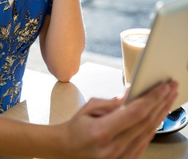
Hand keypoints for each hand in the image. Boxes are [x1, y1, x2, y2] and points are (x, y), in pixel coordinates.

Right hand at [57, 81, 177, 158]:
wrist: (67, 150)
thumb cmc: (76, 128)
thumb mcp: (89, 108)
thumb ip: (111, 102)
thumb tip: (130, 93)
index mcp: (102, 132)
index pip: (135, 113)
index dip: (152, 98)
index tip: (162, 87)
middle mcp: (114, 148)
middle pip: (146, 122)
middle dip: (162, 103)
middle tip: (171, 88)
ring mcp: (120, 157)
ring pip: (148, 133)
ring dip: (161, 114)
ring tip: (169, 99)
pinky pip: (144, 142)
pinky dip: (153, 127)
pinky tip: (159, 115)